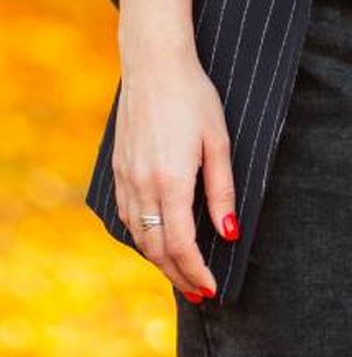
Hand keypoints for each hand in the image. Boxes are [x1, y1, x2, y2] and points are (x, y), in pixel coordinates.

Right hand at [113, 48, 238, 299]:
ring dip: (160, 261)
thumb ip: (222, 190)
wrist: (154, 64)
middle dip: (179, 275)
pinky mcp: (118, 169)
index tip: (211, 289)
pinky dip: (142, 238)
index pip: (181, 245)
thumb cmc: (193, 96)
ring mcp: (126, 178)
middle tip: (199, 292)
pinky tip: (157, 241)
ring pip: (138, 237)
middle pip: (157, 249)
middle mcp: (143, 185)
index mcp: (171, 181)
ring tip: (182, 273)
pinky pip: (127, 217)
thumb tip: (229, 233)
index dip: (196, 272)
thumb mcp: (218, 140)